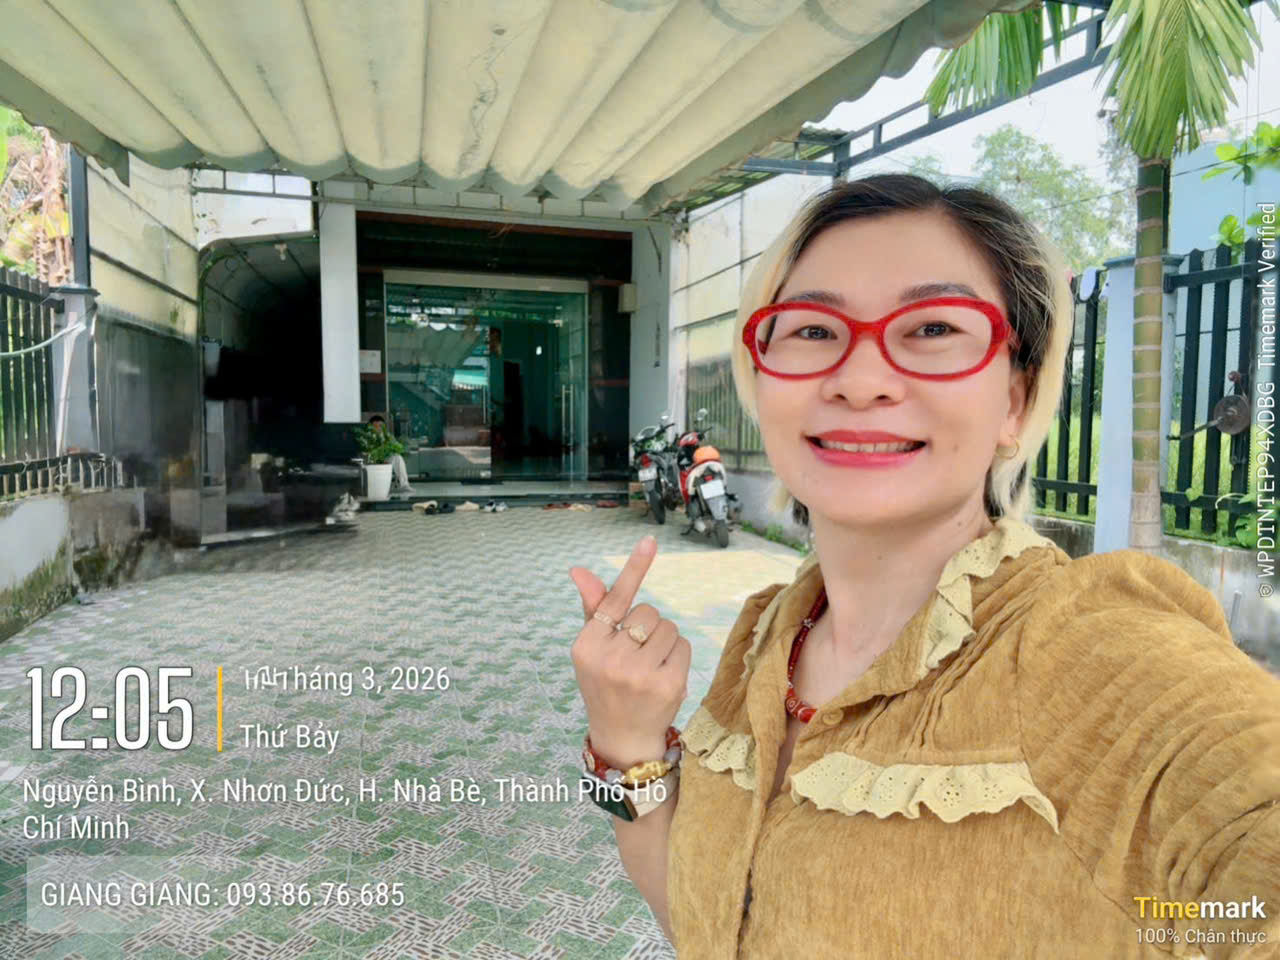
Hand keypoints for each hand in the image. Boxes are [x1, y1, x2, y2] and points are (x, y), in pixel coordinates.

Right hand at [569, 536, 691, 769]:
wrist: (622, 736)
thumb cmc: (606, 684)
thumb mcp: (593, 649)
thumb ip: (594, 608)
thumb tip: (578, 569)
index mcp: (587, 647)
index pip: (614, 600)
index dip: (635, 567)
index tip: (650, 540)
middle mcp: (610, 660)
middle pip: (648, 612)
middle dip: (647, 626)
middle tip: (636, 654)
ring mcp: (639, 674)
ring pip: (669, 627)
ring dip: (664, 641)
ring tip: (649, 665)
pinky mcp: (668, 684)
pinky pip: (683, 646)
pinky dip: (677, 656)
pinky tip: (663, 675)